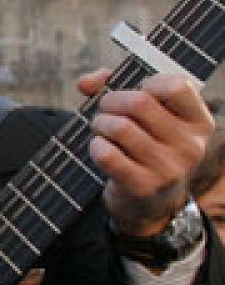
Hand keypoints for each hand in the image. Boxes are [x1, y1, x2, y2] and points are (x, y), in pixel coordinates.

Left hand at [78, 69, 213, 235]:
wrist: (151, 202)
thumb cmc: (146, 146)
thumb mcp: (147, 118)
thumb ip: (115, 87)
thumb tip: (86, 82)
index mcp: (199, 122)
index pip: (176, 86)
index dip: (147, 82)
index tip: (137, 92)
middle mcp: (190, 145)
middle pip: (139, 102)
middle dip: (111, 102)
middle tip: (106, 111)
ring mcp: (169, 168)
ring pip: (120, 127)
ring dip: (100, 124)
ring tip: (102, 130)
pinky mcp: (143, 186)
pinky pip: (107, 154)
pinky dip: (96, 146)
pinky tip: (101, 148)